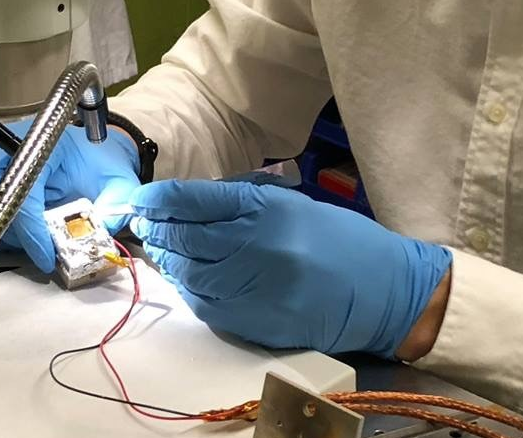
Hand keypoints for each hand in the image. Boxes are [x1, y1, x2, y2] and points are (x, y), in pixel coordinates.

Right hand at [0, 121, 140, 273]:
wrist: (89, 147)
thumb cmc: (98, 164)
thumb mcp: (118, 184)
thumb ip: (114, 209)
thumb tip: (99, 239)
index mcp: (41, 144)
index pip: (20, 191)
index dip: (29, 232)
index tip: (46, 258)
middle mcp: (1, 147)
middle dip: (6, 231)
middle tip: (30, 247)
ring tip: (12, 238)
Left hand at [129, 177, 450, 357]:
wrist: (382, 290)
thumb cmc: (339, 240)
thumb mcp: (290, 205)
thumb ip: (239, 205)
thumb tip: (185, 207)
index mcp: (264, 208)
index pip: (191, 201)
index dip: (157, 200)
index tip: (139, 200)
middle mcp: (254, 246)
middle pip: (183, 238)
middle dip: (157, 230)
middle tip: (144, 225)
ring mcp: (254, 287)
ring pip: (188, 274)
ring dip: (169, 263)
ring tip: (163, 252)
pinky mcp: (256, 322)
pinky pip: (207, 305)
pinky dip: (191, 291)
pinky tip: (188, 280)